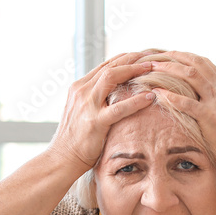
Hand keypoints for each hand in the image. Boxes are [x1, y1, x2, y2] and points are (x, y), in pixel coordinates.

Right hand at [48, 52, 157, 172]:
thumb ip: (94, 99)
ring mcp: (87, 105)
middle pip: (111, 66)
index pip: (105, 65)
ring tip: (153, 68)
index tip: (143, 56)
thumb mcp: (82, 112)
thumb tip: (114, 93)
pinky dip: (136, 100)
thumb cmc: (76, 139)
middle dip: (133, 59)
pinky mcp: (95, 122)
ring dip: (135, 70)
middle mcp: (81, 91)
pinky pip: (119, 108)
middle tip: (153, 56)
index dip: (126, 58)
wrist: (62, 159)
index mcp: (79, 87)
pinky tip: (151, 97)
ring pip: (113, 77)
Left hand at [142, 51, 215, 170]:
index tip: (165, 55)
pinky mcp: (209, 116)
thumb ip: (214, 93)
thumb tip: (195, 86)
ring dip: (169, 69)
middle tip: (154, 58)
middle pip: (194, 63)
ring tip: (152, 69)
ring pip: (190, 76)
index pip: (202, 61)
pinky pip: (187, 102)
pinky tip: (157, 93)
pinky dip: (170, 96)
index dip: (182, 55)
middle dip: (172, 58)